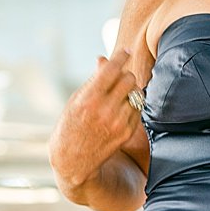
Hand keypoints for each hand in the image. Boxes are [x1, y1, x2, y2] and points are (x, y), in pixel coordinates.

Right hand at [48, 48, 143, 187]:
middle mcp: (105, 110)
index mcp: (89, 99)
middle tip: (118, 77)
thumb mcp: (76, 100)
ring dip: (130, 89)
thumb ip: (93, 79)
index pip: (112, 70)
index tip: (126, 51)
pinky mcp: (127, 132)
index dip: (121, 57)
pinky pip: (138, 108)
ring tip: (118, 94)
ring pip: (137, 93)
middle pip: (129, 78)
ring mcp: (118, 122)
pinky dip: (132, 104)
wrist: (73, 159)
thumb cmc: (71, 124)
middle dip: (125, 74)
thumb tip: (104, 59)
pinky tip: (121, 108)